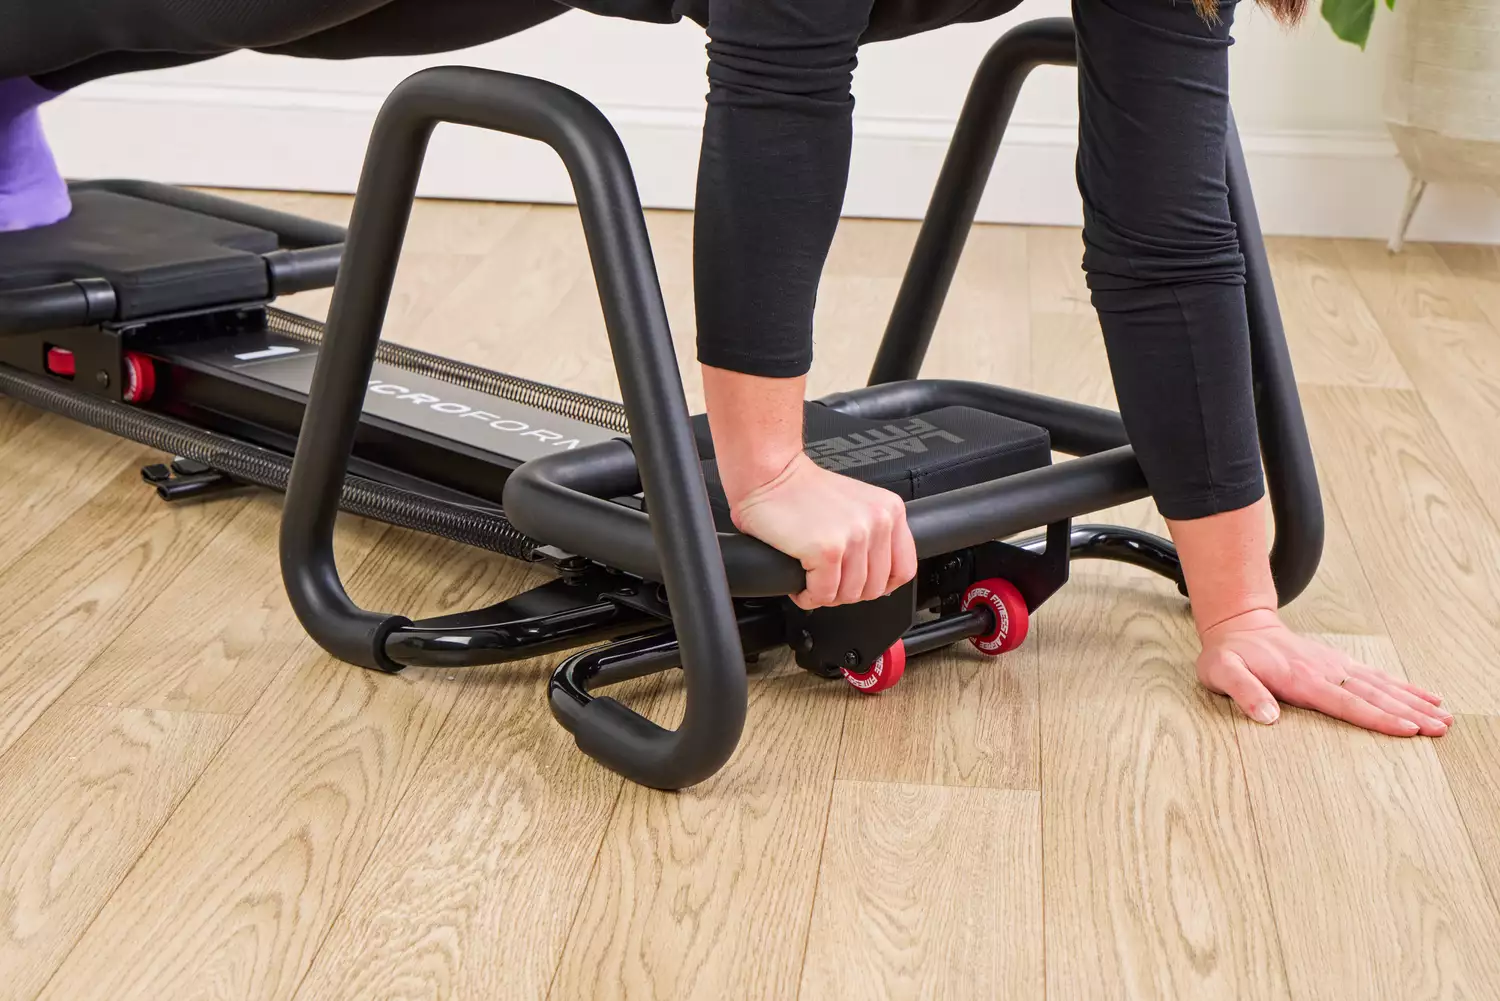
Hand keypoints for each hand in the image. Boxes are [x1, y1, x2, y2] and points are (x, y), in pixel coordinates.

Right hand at [730, 453, 917, 609]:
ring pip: (849, 594)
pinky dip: (809, 596)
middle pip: (875, 588)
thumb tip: (878, 577)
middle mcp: (877, 522)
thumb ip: (874, 534)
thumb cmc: (802, 490)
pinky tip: (801, 585)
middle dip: (847, 592)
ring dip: (826, 595)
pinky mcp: (827, 550)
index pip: (903, 569)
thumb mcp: (857, 504)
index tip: (862, 584)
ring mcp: (854, 536)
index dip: (881, 585)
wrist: (770, 474)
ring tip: (812, 581)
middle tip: (828, 582)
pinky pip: (823, 594)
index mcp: (890, 511)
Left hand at [1196, 608, 1450, 735]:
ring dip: (1413, 701)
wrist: (1239, 625)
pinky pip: (1375, 676)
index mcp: (1300, 680)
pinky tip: (1424, 696)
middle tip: (1441, 728)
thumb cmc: (1228, 655)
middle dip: (1410, 713)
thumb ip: (1244, 693)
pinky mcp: (1337, 663)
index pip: (1346, 703)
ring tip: (1444, 716)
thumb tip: (1268, 717)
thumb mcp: (1221, 673)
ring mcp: (1334, 666)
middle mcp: (1324, 672)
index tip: (1408, 729)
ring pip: (1381, 685)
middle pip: (1374, 696)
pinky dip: (1402, 687)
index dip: (1378, 718)